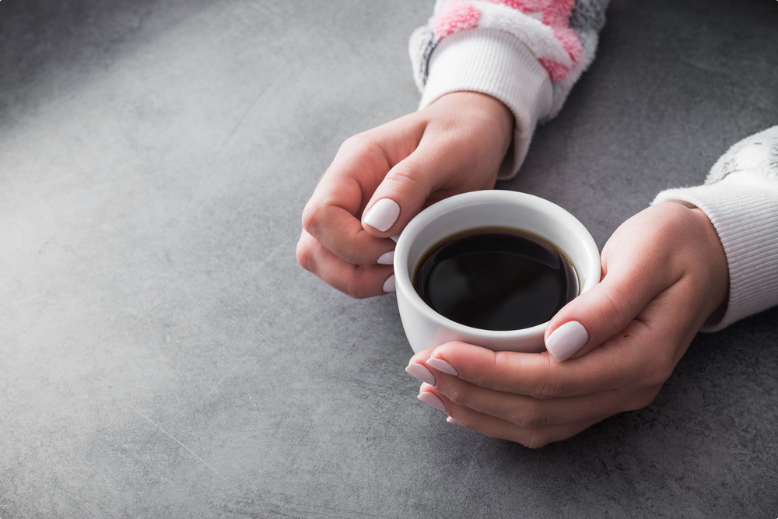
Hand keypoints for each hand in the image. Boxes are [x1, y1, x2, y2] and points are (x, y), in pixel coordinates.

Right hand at [296, 92, 513, 297]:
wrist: (474, 129)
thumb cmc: (463, 133)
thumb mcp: (448, 149)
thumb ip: (408, 181)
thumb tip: (374, 223)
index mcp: (358, 160)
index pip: (322, 214)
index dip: (351, 244)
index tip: (392, 247)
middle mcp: (346, 186)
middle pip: (314, 243)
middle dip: (351, 269)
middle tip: (396, 267)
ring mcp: (352, 208)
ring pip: (322, 259)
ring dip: (356, 278)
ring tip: (396, 273)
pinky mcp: (365, 228)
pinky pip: (346, 263)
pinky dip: (367, 278)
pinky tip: (397, 270)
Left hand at [406, 202, 728, 447]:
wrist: (705, 254)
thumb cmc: (674, 247)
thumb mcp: (645, 258)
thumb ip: (605, 304)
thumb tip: (558, 342)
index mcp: (639, 358)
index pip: (550, 380)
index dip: (490, 372)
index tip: (443, 353)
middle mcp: (626, 388)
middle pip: (536, 410)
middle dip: (472, 393)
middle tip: (422, 368)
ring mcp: (615, 393)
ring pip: (537, 423)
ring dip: (479, 410)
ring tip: (432, 388)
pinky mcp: (600, 387)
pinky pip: (546, 417)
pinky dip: (500, 414)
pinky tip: (467, 402)